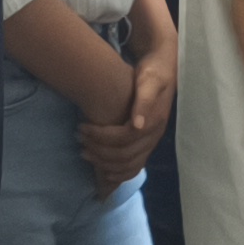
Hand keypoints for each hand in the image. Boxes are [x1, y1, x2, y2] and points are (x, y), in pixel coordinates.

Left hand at [77, 37, 175, 191]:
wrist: (164, 71)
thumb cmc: (152, 73)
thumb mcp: (149, 80)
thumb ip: (144, 101)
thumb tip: (137, 125)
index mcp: (154, 121)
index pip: (124, 138)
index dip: (101, 136)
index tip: (82, 127)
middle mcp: (154, 136)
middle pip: (124, 154)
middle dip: (99, 150)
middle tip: (80, 140)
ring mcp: (152, 142)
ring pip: (129, 164)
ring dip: (105, 163)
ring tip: (85, 153)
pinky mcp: (147, 145)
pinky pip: (135, 167)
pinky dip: (120, 173)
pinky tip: (105, 173)